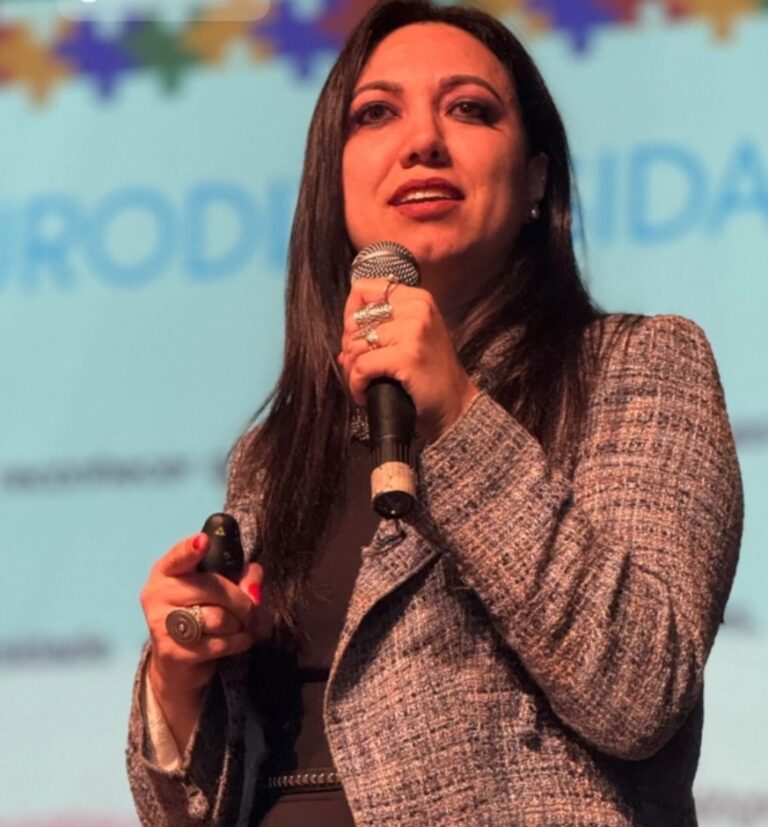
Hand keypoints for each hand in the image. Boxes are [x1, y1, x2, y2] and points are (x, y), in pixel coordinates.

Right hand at [140, 533, 262, 732]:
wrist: (176, 664)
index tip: (204, 541)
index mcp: (166, 571)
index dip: (191, 549)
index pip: (178, 557)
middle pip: (212, 588)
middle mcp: (157, 595)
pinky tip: (241, 640)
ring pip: (219, 618)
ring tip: (244, 626)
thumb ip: (238, 577)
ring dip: (241, 624)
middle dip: (242, 600)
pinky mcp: (173, 653)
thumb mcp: (216, 589)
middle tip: (255, 608)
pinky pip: (220, 643)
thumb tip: (254, 577)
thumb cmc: (199, 614)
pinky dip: (239, 641)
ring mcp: (162, 625)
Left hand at [339, 278, 478, 442]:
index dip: (350, 314)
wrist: (456, 406)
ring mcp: (412, 332)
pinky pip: (361, 367)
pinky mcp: (406, 356)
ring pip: (355, 346)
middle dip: (349, 348)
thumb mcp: (413, 339)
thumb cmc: (431, 376)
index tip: (355, 337)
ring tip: (362, 384)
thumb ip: (382, 330)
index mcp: (417, 299)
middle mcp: (416, 309)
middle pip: (355, 320)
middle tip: (360, 368)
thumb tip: (344, 346)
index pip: (364, 289)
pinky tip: (364, 394)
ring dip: (351, 371)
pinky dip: (356, 385)